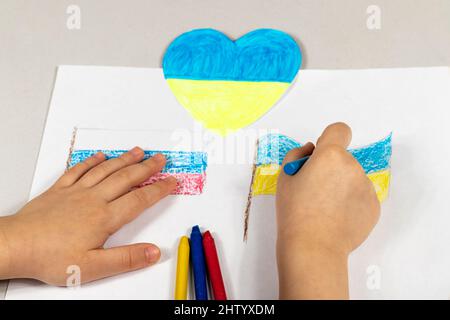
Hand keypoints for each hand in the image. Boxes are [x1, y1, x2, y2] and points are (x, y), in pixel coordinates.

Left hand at [0, 147, 175, 285]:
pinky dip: (91, 160)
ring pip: (106, 170)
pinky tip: (99, 155)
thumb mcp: (93, 267)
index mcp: (104, 217)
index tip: (172, 182)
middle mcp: (93, 199)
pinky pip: (78, 169)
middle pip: (126, 178)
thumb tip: (154, 252)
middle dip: (146, 167)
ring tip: (138, 151)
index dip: (159, 189)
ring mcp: (76, 192)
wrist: (16, 245)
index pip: (140, 199)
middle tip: (160, 158)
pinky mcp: (59, 190)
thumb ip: (126, 259)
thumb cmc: (51, 257)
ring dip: (124, 159)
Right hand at [276, 123, 379, 298]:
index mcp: (330, 155)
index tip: (323, 153)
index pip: (340, 130)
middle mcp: (353, 166)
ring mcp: (366, 187)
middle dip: (331, 169)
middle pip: (343, 159)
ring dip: (342, 186)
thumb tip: (312, 149)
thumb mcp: (285, 177)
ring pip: (353, 178)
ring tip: (325, 208)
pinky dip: (351, 203)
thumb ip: (297, 154)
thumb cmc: (294, 212)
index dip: (330, 138)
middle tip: (314, 191)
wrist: (313, 246)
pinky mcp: (374, 206)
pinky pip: (361, 196)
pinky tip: (336, 217)